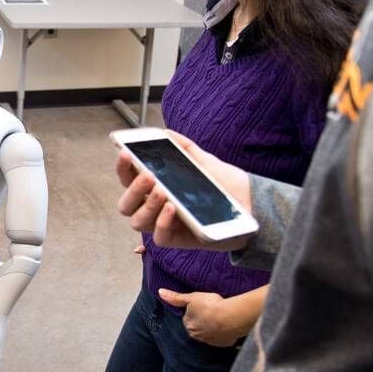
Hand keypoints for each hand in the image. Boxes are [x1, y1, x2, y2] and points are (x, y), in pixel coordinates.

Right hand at [115, 131, 251, 250]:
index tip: (126, 153)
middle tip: (148, 175)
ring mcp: (165, 224)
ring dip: (146, 205)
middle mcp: (155, 206)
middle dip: (132, 189)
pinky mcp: (177, 239)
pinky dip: (161, 223)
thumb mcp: (204, 161)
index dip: (122, 168)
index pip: (128, 179)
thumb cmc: (223, 183)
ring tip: (163, 191)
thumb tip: (165, 133)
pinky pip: (159, 238)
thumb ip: (184, 147)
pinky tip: (172, 209)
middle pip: (126, 205)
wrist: (250, 203)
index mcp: (156, 186)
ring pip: (137, 222)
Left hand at [158, 288, 250, 346]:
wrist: (231, 316)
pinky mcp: (225, 343)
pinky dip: (225, 332)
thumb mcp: (191, 297)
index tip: (202, 306)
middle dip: (203, 321)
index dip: (194, 311)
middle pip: (198, 327)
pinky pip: (223, 338)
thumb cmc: (210, 305)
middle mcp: (198, 336)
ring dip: (214, 327)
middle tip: (212, 310)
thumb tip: (160, 292)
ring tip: (221, 316)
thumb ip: (175, 297)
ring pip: (210, 333)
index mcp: (188, 326)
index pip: (188, 318)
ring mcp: (212, 341)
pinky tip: (229, 323)